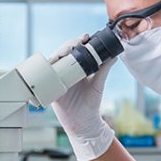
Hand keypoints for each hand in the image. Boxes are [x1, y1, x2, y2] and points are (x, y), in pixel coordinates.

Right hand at [50, 35, 116, 160]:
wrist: (83, 123)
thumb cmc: (91, 104)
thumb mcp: (98, 85)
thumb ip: (104, 70)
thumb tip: (115, 55)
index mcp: (77, 68)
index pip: (75, 50)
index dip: (78, 42)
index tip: (85, 37)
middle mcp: (66, 72)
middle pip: (63, 54)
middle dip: (67, 46)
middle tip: (75, 43)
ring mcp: (57, 80)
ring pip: (53, 63)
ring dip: (56, 55)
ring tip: (64, 53)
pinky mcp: (51, 89)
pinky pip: (45, 78)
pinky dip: (46, 71)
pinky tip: (50, 65)